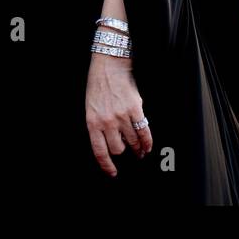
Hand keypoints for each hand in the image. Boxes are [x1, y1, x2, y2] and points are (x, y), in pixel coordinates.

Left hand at [86, 52, 151, 176]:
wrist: (109, 66)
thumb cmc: (98, 86)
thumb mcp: (90, 108)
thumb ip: (98, 126)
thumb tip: (111, 142)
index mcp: (92, 122)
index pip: (100, 151)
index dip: (107, 166)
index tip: (112, 173)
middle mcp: (107, 122)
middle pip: (118, 149)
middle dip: (123, 151)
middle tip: (127, 150)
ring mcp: (122, 116)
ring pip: (132, 143)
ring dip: (137, 149)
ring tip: (140, 152)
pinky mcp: (135, 110)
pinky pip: (144, 132)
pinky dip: (147, 142)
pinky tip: (147, 147)